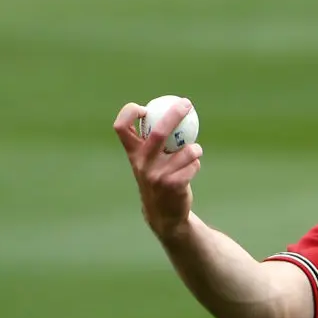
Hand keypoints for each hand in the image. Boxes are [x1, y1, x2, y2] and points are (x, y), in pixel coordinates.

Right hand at [113, 98, 202, 239]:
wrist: (163, 214)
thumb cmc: (158, 179)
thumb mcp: (149, 161)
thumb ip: (152, 140)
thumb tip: (168, 109)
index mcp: (133, 154)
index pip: (121, 127)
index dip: (129, 112)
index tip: (145, 107)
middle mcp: (142, 163)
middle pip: (157, 132)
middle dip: (174, 114)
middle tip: (186, 103)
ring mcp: (157, 175)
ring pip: (186, 151)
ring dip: (195, 149)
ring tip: (195, 151)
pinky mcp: (174, 185)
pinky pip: (193, 164)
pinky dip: (196, 163)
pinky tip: (192, 168)